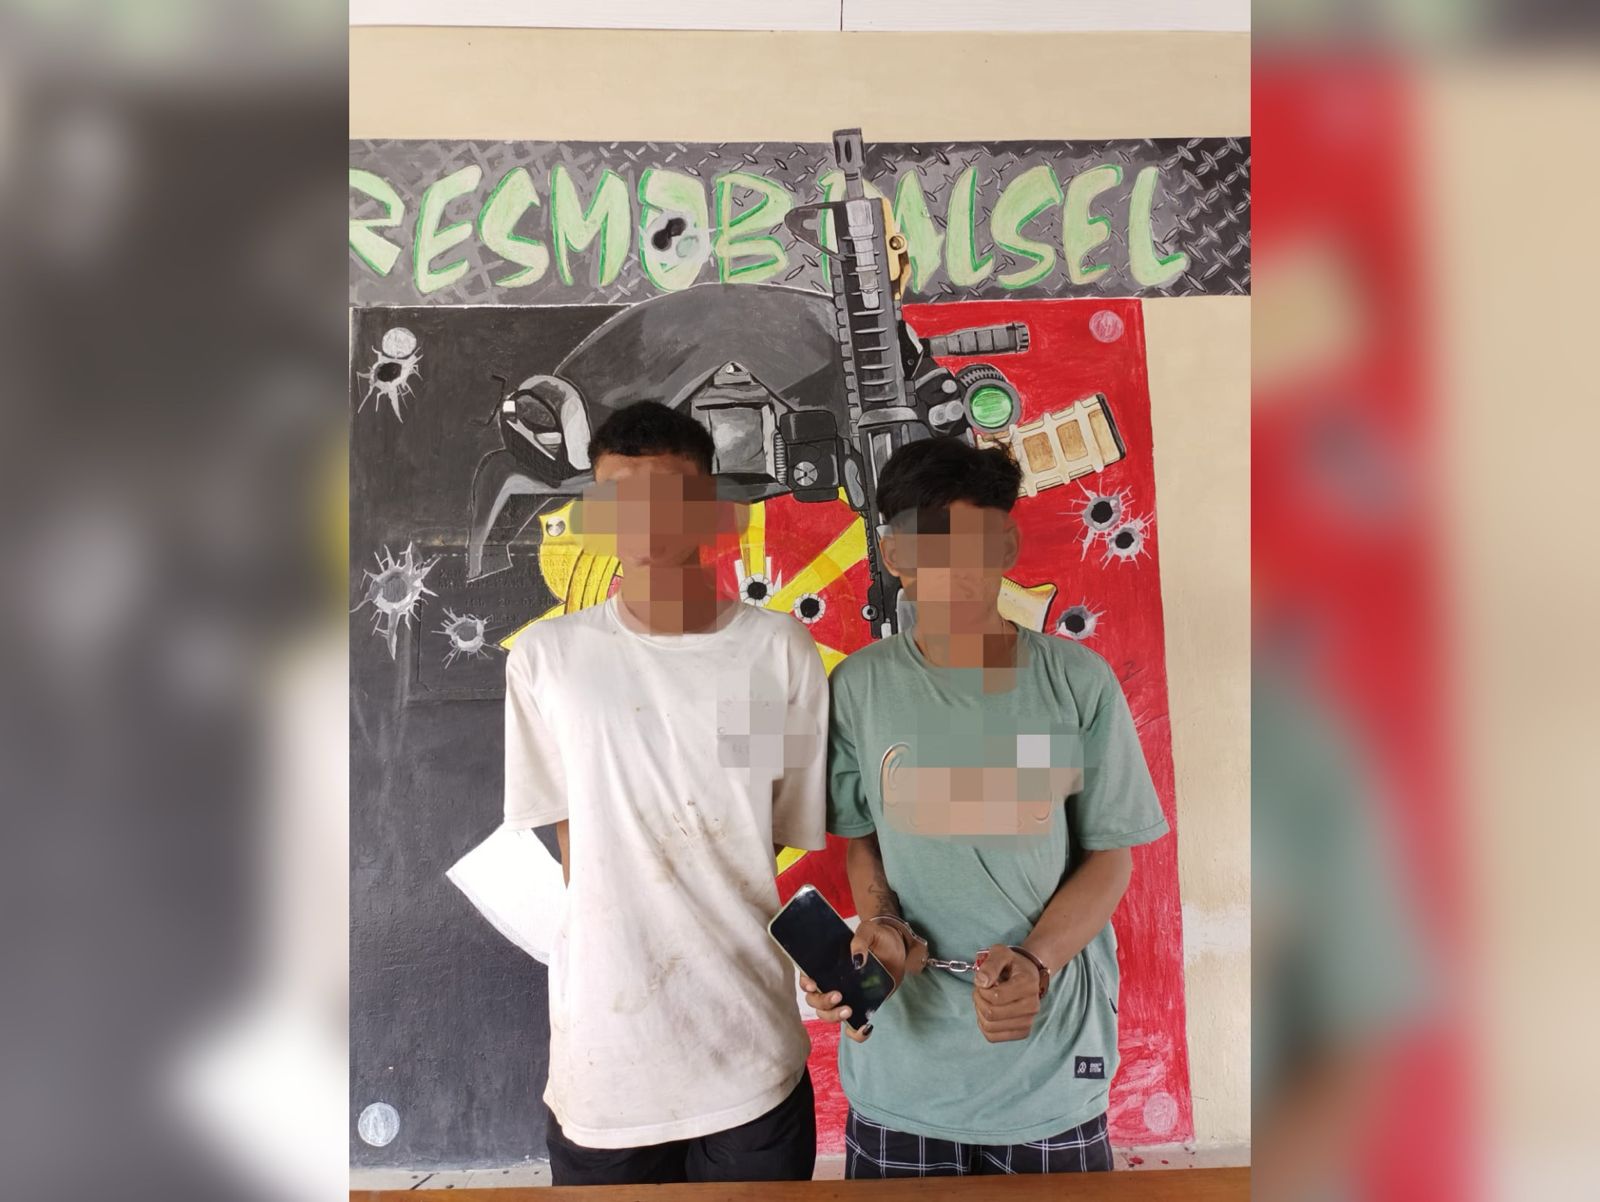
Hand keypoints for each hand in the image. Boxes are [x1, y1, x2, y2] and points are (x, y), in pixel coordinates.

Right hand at [798, 920, 920, 1042]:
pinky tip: (866, 1028)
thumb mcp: (869, 931)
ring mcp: (845, 997)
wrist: (898, 949)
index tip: (813, 984)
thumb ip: (861, 939)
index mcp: (826, 964)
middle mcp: (831, 983)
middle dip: (822, 1002)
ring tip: (850, 1011)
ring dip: (834, 1016)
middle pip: (814, 1000)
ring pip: (827, 1015)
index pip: (807, 977)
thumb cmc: (878, 937)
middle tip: (838, 996)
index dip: (805, 983)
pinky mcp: (861, 1008)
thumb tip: (856, 959)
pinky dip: (855, 1033)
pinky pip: (852, 1028)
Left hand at [972, 944, 1042, 1042]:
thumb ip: (990, 964)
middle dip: (979, 1001)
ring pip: (991, 1027)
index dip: (982, 990)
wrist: (1027, 973)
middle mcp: (1032, 1005)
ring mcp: (1028, 1021)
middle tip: (981, 991)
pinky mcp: (1022, 1032)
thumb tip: (981, 982)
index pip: (996, 997)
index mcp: (1028, 984)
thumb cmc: (1011, 963)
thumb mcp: (1000, 953)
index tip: (983, 982)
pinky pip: (994, 1037)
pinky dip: (985, 1025)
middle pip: (992, 1014)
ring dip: (980, 1013)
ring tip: (985, 1000)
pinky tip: (989, 1012)